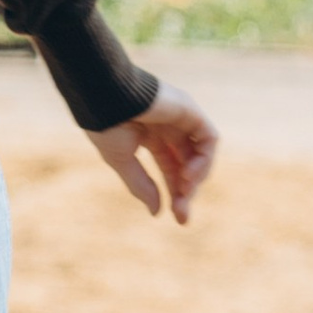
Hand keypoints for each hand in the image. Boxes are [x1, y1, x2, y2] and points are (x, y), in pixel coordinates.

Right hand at [84, 75, 218, 223]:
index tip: (175, 218)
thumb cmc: (106, 123)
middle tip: (182, 214)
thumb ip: (141, 185)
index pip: (170, 167)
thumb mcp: (122, 161)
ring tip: (184, 190)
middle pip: (186, 164)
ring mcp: (181, 118)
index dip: (174, 192)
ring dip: (196, 178)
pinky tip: (189, 174)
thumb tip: (157, 213)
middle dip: (186, 191)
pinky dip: (204, 160)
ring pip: (201, 154)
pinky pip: (209, 139)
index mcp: (148, 135)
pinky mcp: (190, 110)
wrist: (103, 95)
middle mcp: (168, 126)